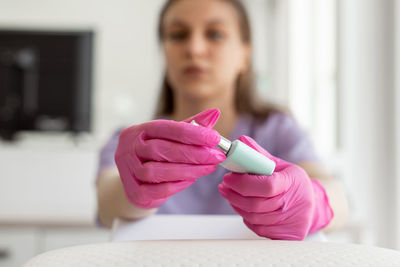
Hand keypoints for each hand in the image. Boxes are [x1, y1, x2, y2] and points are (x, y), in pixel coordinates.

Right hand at [115, 109, 225, 208]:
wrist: (135, 183)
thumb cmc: (155, 156)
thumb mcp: (170, 138)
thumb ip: (191, 126)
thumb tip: (214, 113)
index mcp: (139, 131)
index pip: (167, 128)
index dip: (193, 133)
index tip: (215, 138)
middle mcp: (129, 148)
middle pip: (162, 149)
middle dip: (193, 153)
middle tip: (216, 156)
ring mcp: (128, 171)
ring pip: (157, 171)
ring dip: (187, 170)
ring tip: (208, 168)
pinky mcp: (133, 192)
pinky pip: (156, 190)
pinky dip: (176, 185)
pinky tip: (192, 180)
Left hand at [218, 136, 332, 239]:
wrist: (312, 204)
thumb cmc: (292, 182)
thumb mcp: (279, 165)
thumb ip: (258, 155)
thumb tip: (241, 142)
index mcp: (292, 181)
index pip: (266, 185)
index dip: (243, 183)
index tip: (228, 178)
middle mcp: (294, 203)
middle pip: (256, 204)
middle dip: (233, 195)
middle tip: (224, 187)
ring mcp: (292, 221)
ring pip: (254, 218)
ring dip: (237, 206)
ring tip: (231, 196)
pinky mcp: (288, 235)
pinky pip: (259, 229)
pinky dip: (247, 218)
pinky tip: (245, 209)